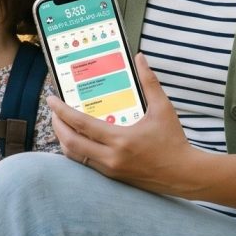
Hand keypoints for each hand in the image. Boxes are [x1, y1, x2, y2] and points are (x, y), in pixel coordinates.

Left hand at [48, 54, 195, 192]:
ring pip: (74, 155)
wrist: (184, 175)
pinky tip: (76, 139)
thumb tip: (140, 58)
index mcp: (121, 140)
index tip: (51, 99)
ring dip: (63, 139)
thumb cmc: (174, 141)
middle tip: (53, 111)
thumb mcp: (164, 109)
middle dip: (57, 125)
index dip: (62, 111)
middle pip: (70, 142)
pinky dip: (75, 150)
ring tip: (61, 124)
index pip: (81, 124)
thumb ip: (150, 82)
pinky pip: (84, 164)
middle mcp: (111, 157)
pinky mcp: (112, 177)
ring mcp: (110, 170)